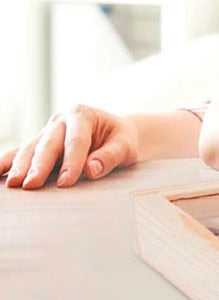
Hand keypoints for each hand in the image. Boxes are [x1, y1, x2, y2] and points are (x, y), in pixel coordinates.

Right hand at [1, 105, 139, 189]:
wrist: (116, 132)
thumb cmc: (121, 139)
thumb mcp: (126, 146)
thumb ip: (110, 156)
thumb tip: (91, 170)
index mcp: (83, 115)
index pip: (76, 141)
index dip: (71, 162)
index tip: (66, 183)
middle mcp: (61, 120)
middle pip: (49, 144)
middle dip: (39, 165)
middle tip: (31, 185)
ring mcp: (48, 131)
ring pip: (31, 148)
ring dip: (20, 166)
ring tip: (14, 184)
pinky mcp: (40, 142)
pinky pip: (21, 152)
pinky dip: (8, 162)